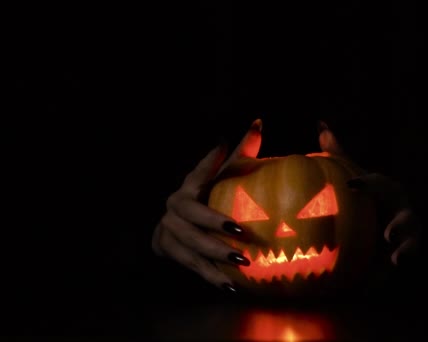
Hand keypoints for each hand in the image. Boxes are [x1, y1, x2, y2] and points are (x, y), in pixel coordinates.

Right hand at [151, 119, 263, 291]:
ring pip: (192, 245)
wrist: (170, 229)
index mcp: (189, 186)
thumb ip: (239, 154)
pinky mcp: (168, 251)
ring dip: (216, 256)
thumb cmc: (206, 198)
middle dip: (215, 225)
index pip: (198, 173)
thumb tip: (258, 122)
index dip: (209, 164)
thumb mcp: (221, 177)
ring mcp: (169, 231)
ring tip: (242, 263)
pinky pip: (191, 266)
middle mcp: (175, 207)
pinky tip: (231, 285)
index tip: (224, 151)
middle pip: (193, 217)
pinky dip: (210, 277)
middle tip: (241, 232)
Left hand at [318, 121, 420, 266]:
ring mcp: (405, 234)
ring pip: (412, 241)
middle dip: (400, 223)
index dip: (369, 184)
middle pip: (405, 216)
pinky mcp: (403, 254)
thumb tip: (320, 123)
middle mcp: (400, 211)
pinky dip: (399, 266)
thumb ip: (338, 154)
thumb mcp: (353, 176)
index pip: (381, 185)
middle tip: (388, 233)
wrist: (380, 228)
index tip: (353, 183)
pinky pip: (404, 261)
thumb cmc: (364, 196)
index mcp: (386, 191)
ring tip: (398, 259)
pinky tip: (389, 274)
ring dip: (407, 249)